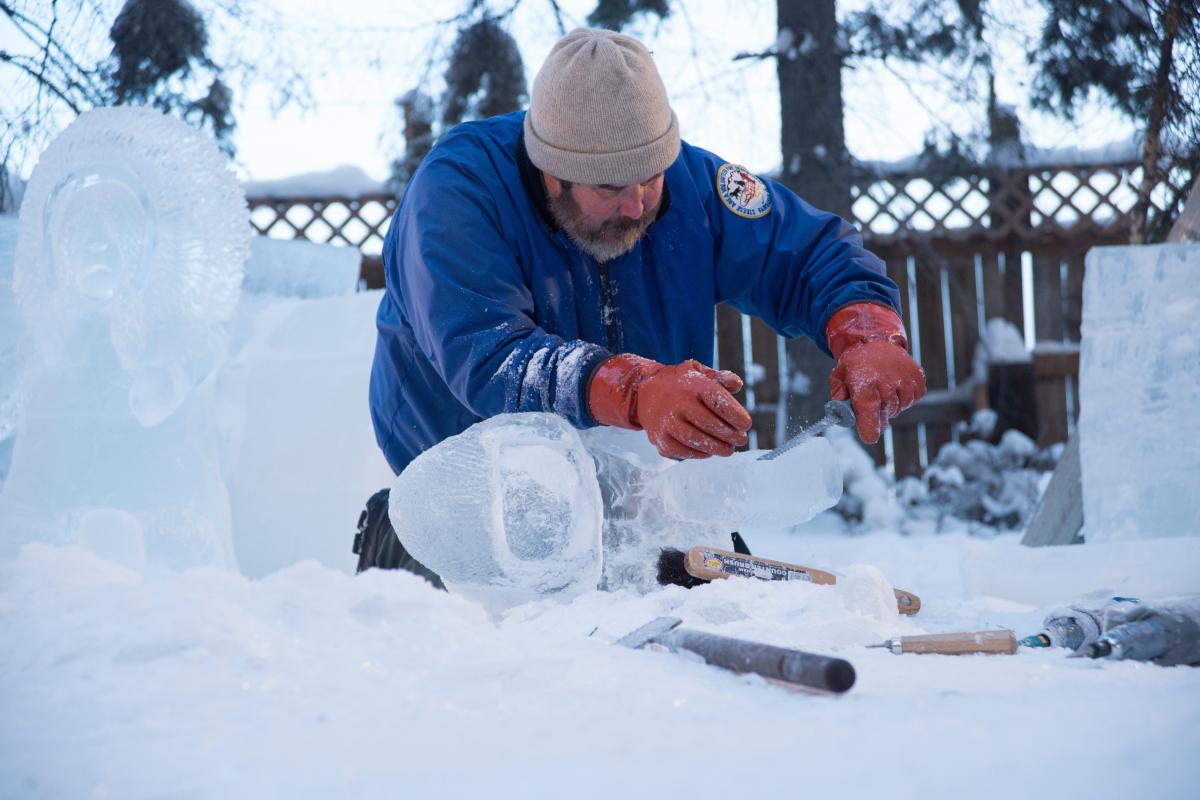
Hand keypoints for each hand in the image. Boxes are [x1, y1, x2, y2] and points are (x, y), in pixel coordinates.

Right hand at [588, 355, 751, 458]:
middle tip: (741, 440)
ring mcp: (667, 424)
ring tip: (729, 449)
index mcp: (691, 385)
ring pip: (699, 441)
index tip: (746, 424)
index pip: (718, 402)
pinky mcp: (661, 440)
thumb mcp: (697, 372)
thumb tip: (737, 384)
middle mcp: (678, 404)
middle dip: (730, 435)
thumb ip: (719, 377)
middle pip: (711, 424)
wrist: (643, 394)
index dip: (736, 415)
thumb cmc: (680, 384)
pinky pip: (685, 452)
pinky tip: (709, 451)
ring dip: (718, 448)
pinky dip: (701, 453)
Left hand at [826, 303, 925, 443]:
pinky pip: (914, 398)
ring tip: (882, 389)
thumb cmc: (855, 362)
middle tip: (871, 405)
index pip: (871, 418)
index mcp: (865, 385)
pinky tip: (895, 385)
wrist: (875, 338)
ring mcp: (905, 380)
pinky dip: (905, 397)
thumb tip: (842, 418)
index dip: (869, 430)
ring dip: (891, 405)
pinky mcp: (917, 377)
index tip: (868, 435)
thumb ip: (838, 400)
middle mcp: (887, 384)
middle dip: (877, 417)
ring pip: (900, 408)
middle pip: (885, 417)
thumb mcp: (839, 378)